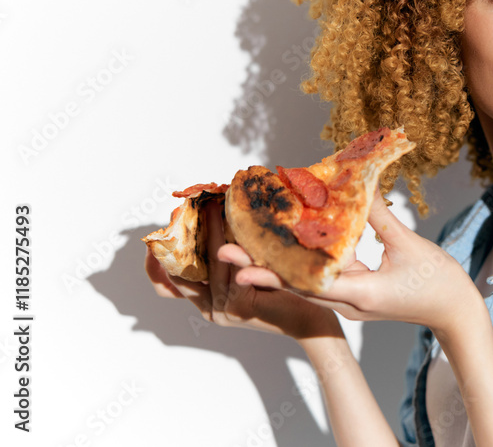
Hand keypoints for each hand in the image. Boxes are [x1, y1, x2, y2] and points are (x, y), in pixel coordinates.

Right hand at [144, 199, 341, 340]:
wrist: (309, 317)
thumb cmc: (281, 290)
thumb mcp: (250, 272)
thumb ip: (232, 257)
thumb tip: (215, 217)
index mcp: (207, 302)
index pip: (169, 287)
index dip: (156, 266)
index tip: (151, 242)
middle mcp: (210, 308)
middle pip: (182, 274)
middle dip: (179, 241)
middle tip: (180, 213)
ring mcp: (224, 309)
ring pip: (211, 265)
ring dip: (210, 233)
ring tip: (212, 207)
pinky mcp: (241, 305)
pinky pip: (232, 271)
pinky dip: (231, 247)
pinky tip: (234, 226)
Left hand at [232, 191, 481, 336]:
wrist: (456, 313)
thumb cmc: (439, 282)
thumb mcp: (409, 245)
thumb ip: (378, 217)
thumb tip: (355, 186)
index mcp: (361, 294)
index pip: (308, 285)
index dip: (274, 276)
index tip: (244, 267)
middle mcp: (349, 302)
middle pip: (297, 286)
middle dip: (260, 270)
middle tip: (224, 254)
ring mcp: (352, 301)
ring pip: (306, 285)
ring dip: (275, 268)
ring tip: (242, 251)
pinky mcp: (357, 295)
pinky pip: (323, 281)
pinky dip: (302, 266)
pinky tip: (286, 249)